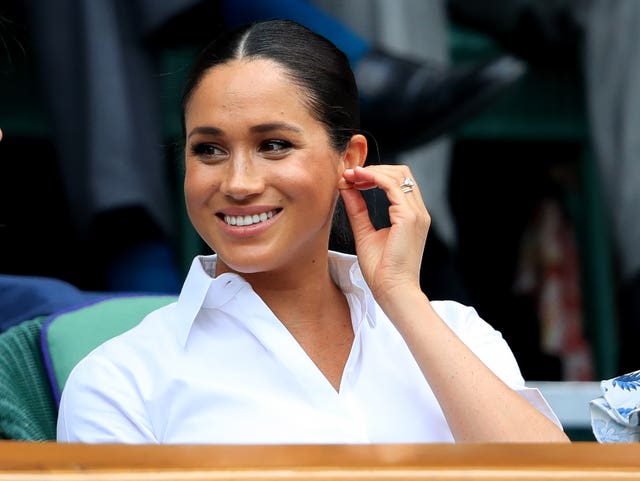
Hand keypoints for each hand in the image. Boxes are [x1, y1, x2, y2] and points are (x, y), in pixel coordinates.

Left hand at [340, 165, 429, 307]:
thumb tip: (347, 190)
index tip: (353, 178)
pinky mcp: (409, 218)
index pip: (398, 182)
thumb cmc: (382, 271)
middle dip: (375, 169)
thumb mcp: (365, 234)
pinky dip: (374, 178)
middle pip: (401, 173)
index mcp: (411, 216)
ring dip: (372, 171)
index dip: (376, 174)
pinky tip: (357, 181)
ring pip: (398, 175)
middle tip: (350, 174)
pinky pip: (392, 186)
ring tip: (351, 175)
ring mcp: (416, 214)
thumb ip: (358, 210)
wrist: (393, 291)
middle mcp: (418, 212)